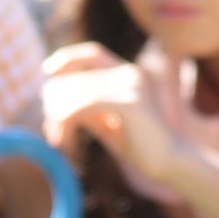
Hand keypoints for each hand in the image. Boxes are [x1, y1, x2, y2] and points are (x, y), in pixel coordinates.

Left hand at [42, 44, 183, 195]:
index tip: (46, 71)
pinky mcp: (129, 103)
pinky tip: (66, 143)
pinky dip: (66, 123)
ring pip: (75, 93)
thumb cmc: (139, 146)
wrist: (171, 164)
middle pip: (76, 77)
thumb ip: (86, 106)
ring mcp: (131, 86)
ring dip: (58, 119)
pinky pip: (82, 106)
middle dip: (56, 104)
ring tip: (60, 142)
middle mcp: (130, 73)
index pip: (92, 53)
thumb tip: (52, 97)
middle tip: (52, 133)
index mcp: (129, 73)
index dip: (67, 58)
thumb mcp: (107, 122)